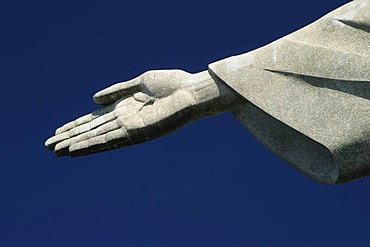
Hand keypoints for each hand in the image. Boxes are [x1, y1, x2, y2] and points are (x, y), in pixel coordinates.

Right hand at [45, 70, 203, 156]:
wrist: (191, 92)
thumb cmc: (171, 85)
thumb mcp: (139, 83)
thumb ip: (117, 91)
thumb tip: (92, 98)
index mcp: (124, 107)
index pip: (94, 119)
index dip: (76, 124)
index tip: (58, 130)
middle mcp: (124, 120)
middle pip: (91, 130)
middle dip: (70, 137)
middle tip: (49, 146)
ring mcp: (129, 128)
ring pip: (96, 138)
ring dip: (75, 144)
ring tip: (55, 150)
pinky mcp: (136, 133)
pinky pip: (108, 140)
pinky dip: (90, 146)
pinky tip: (74, 150)